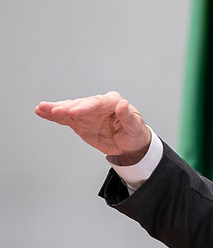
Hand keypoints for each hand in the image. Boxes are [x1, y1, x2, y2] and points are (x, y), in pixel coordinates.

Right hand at [35, 91, 151, 164]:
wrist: (130, 145)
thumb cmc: (135, 133)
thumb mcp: (135, 127)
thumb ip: (128, 116)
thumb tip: (123, 104)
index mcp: (113, 102)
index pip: (98, 102)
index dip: (85, 107)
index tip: (74, 111)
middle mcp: (98, 105)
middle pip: (81, 104)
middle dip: (67, 107)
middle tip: (55, 111)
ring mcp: (87, 113)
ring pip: (69, 109)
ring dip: (55, 109)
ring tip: (42, 108)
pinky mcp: (79, 121)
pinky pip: (65, 118)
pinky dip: (53, 115)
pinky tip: (42, 112)